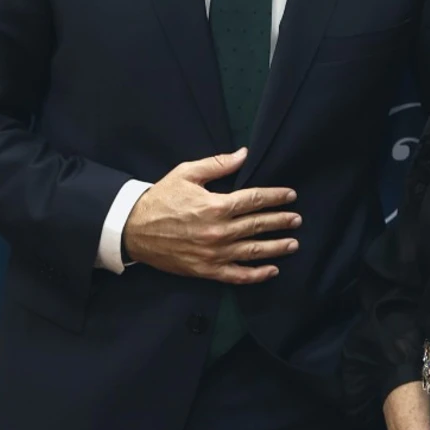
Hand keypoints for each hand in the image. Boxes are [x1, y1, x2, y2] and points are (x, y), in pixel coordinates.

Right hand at [122, 148, 299, 281]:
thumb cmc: (161, 198)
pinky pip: (236, 275)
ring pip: (253, 251)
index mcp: (216, 206)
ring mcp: (213, 253)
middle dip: (282, 222)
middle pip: (259, 225)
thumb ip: (218, 164)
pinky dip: (256, 275)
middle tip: (297, 220)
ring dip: (276, 248)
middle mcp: (219, 231)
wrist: (132, 229)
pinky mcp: (205, 270)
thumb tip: (244, 154)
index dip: (276, 197)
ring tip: (293, 244)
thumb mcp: (186, 173)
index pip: (255, 200)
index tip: (291, 196)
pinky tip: (272, 270)